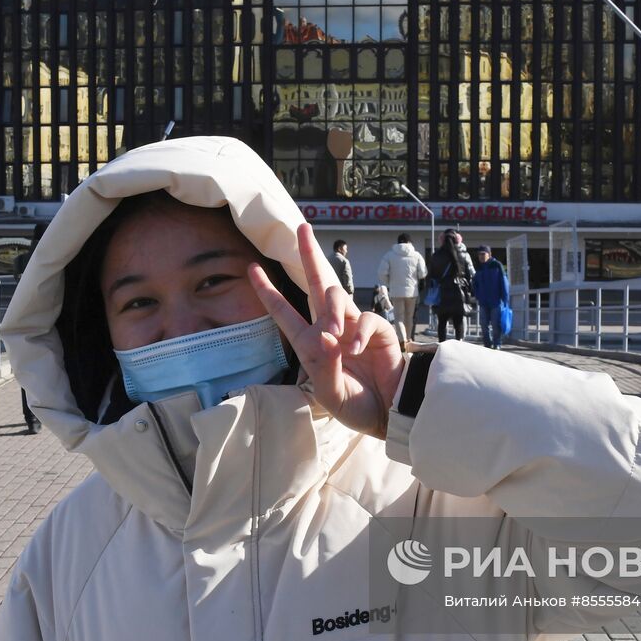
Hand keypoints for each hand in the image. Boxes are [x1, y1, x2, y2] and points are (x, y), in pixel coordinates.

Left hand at [250, 223, 404, 438]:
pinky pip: (364, 318)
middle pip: (316, 284)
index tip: (252, 268)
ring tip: (335, 335)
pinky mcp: (376, 330)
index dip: (267, 291)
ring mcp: (353, 327)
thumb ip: (325, 367)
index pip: (284, 312)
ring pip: (336, 296)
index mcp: (311, 344)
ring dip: (331, 310)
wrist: (389, 413)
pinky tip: (356, 349)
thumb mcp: (331, 395)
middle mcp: (330, 329)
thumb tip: (325, 335)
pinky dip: (358, 332)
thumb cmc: (356, 406)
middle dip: (308, 255)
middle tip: (302, 228)